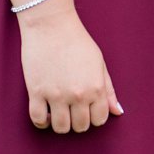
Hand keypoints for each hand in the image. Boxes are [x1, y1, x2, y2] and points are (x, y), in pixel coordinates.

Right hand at [17, 0, 120, 133]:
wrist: (51, 26)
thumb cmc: (78, 42)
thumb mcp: (100, 64)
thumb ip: (109, 90)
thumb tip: (118, 112)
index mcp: (96, 88)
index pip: (99, 119)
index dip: (94, 118)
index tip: (88, 111)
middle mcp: (78, 95)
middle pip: (80, 126)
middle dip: (78, 123)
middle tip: (73, 113)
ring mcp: (56, 95)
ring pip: (60, 127)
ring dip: (61, 125)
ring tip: (58, 115)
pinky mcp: (36, 92)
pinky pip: (38, 119)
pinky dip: (41, 123)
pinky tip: (45, 115)